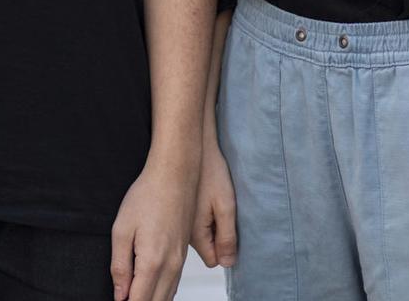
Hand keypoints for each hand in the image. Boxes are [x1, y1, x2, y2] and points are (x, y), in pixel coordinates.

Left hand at [110, 156, 194, 300]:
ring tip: (134, 297)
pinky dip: (162, 294)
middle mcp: (171, 265)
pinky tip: (151, 293)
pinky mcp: (183, 254)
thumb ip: (120, 267)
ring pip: (168, 297)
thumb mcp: (122, 230)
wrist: (175, 175)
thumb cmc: (148, 196)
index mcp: (152, 261)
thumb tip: (120, 295)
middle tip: (123, 299)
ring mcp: (180, 260)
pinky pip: (174, 284)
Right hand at [189, 136, 237, 268]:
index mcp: (196, 234)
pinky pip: (193, 223)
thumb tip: (228, 263)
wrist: (192, 146)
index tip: (229, 231)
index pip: (213, 259)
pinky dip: (202, 215)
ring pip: (200, 236)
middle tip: (223, 213)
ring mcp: (180, 221)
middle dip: (217, 239)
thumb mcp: (226, 206)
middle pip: (206, 249)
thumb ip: (227, 237)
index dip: (224, 249)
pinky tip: (206, 197)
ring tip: (215, 202)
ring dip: (210, 226)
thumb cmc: (210, 173)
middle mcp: (183, 232)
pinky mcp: (179, 210)